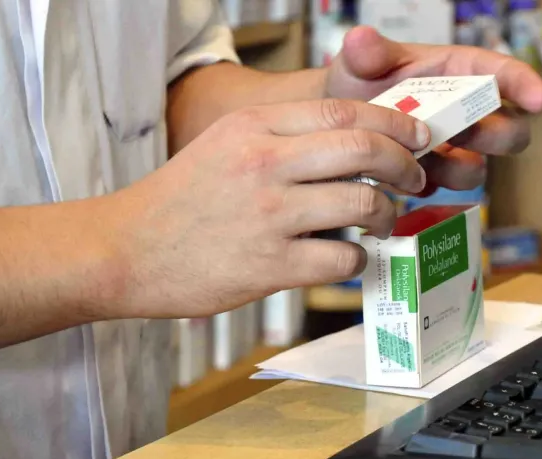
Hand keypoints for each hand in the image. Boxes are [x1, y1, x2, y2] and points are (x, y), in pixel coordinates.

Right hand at [98, 99, 429, 317]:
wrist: (125, 250)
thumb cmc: (179, 200)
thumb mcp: (224, 144)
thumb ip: (281, 136)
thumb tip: (351, 140)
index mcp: (254, 126)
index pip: (344, 111)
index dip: (394, 123)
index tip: (416, 137)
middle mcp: (263, 163)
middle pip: (364, 149)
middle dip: (405, 164)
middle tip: (415, 179)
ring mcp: (269, 215)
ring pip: (363, 203)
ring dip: (388, 214)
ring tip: (382, 222)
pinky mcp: (270, 265)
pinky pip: (342, 257)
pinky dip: (358, 258)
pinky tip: (347, 257)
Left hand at [325, 26, 541, 195]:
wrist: (335, 123)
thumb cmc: (357, 84)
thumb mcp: (359, 64)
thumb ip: (366, 54)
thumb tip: (361, 39)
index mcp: (457, 74)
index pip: (502, 75)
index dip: (525, 84)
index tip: (539, 99)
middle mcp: (464, 115)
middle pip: (509, 131)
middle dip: (497, 136)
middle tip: (464, 134)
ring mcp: (451, 152)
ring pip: (475, 170)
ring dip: (453, 170)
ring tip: (419, 161)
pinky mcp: (431, 180)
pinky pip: (440, 192)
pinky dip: (423, 187)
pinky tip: (397, 178)